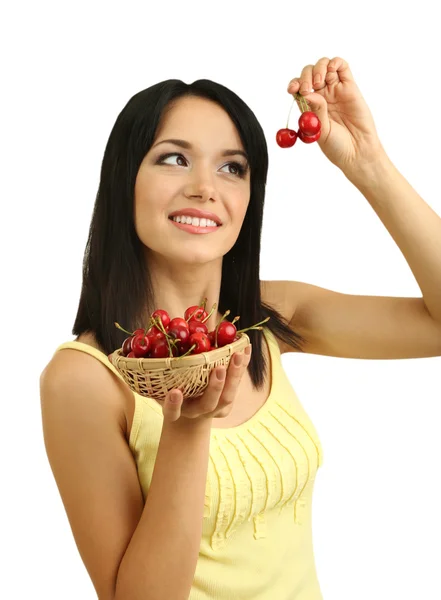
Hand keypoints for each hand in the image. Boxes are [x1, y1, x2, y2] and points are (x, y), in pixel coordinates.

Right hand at [160, 345, 251, 422]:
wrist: (188, 412)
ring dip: (234, 375)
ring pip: (227, 397)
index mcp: (175, 411)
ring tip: (238, 355)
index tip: (175, 392)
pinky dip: (243, 366)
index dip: (173, 404)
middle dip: (215, 387)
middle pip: (208, 404)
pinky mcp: (228, 402)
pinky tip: (245, 348)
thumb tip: (147, 338)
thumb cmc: (169, 389)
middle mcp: (196, 411)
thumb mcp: (159, 384)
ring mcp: (214, 409)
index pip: (172, 412)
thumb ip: (157, 367)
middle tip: (219, 369)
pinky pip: (237, 384)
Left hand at [287, 57, 386, 174]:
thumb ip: (316, 111)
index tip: (293, 89)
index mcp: (310, 106)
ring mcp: (336, 90)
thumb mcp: (321, 131)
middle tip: (308, 89)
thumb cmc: (337, 146)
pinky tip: (331, 70)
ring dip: (318, 68)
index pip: (298, 88)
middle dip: (305, 76)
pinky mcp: (350, 86)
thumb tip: (308, 93)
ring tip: (319, 83)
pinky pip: (342, 66)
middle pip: (309, 74)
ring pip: (324, 66)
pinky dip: (334, 62)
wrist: (357, 151)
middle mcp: (322, 96)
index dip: (294, 84)